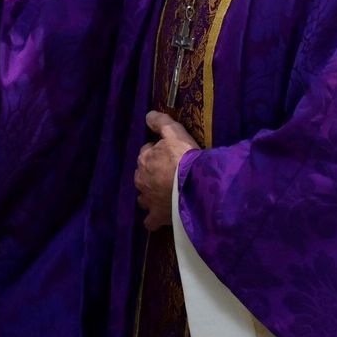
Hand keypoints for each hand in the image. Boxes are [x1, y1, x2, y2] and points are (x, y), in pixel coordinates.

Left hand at [135, 112, 198, 229]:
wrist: (196, 186)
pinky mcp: (157, 216)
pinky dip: (153, 219)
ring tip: (165, 195)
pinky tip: (160, 217)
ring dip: (151, 195)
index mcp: (143, 160)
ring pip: (144, 197)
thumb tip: (148, 115)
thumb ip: (160, 122)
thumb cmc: (185, 158)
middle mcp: (141, 180)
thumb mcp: (174, 133)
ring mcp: (148, 200)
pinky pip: (150, 221)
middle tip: (170, 174)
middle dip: (153, 174)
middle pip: (144, 175)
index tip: (171, 154)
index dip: (158, 152)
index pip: (146, 152)